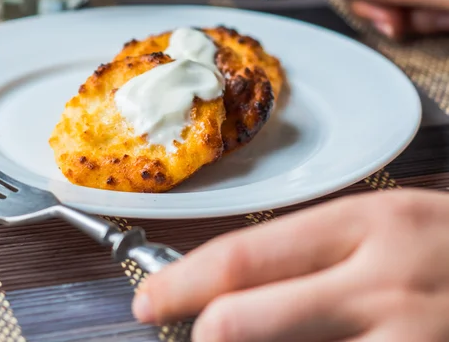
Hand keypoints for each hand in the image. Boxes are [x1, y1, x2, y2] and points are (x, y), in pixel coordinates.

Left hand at [132, 190, 448, 341]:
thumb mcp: (386, 223)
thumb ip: (315, 252)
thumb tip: (239, 286)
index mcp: (362, 224)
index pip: (246, 253)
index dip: (184, 280)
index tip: (150, 297)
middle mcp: (377, 282)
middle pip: (244, 321)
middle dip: (202, 336)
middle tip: (192, 336)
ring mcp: (403, 340)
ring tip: (255, 338)